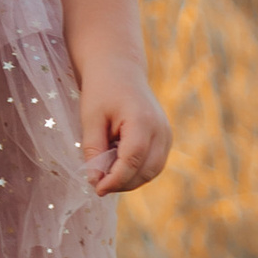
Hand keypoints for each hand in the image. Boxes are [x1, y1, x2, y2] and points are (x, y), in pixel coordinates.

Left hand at [78, 61, 170, 196]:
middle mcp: (161, 129)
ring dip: (130, 179)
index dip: (115, 180)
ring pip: (152, 171)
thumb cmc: (101, 90)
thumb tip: (95, 181)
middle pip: (146, 171)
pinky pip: (154, 163)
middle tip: (99, 184)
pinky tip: (118, 164)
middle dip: (123, 183)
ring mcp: (167, 134)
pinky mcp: (166, 137)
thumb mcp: (91, 118)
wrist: (119, 68)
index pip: (132, 161)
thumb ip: (93, 151)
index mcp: (142, 121)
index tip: (97, 189)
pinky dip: (137, 170)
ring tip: (106, 173)